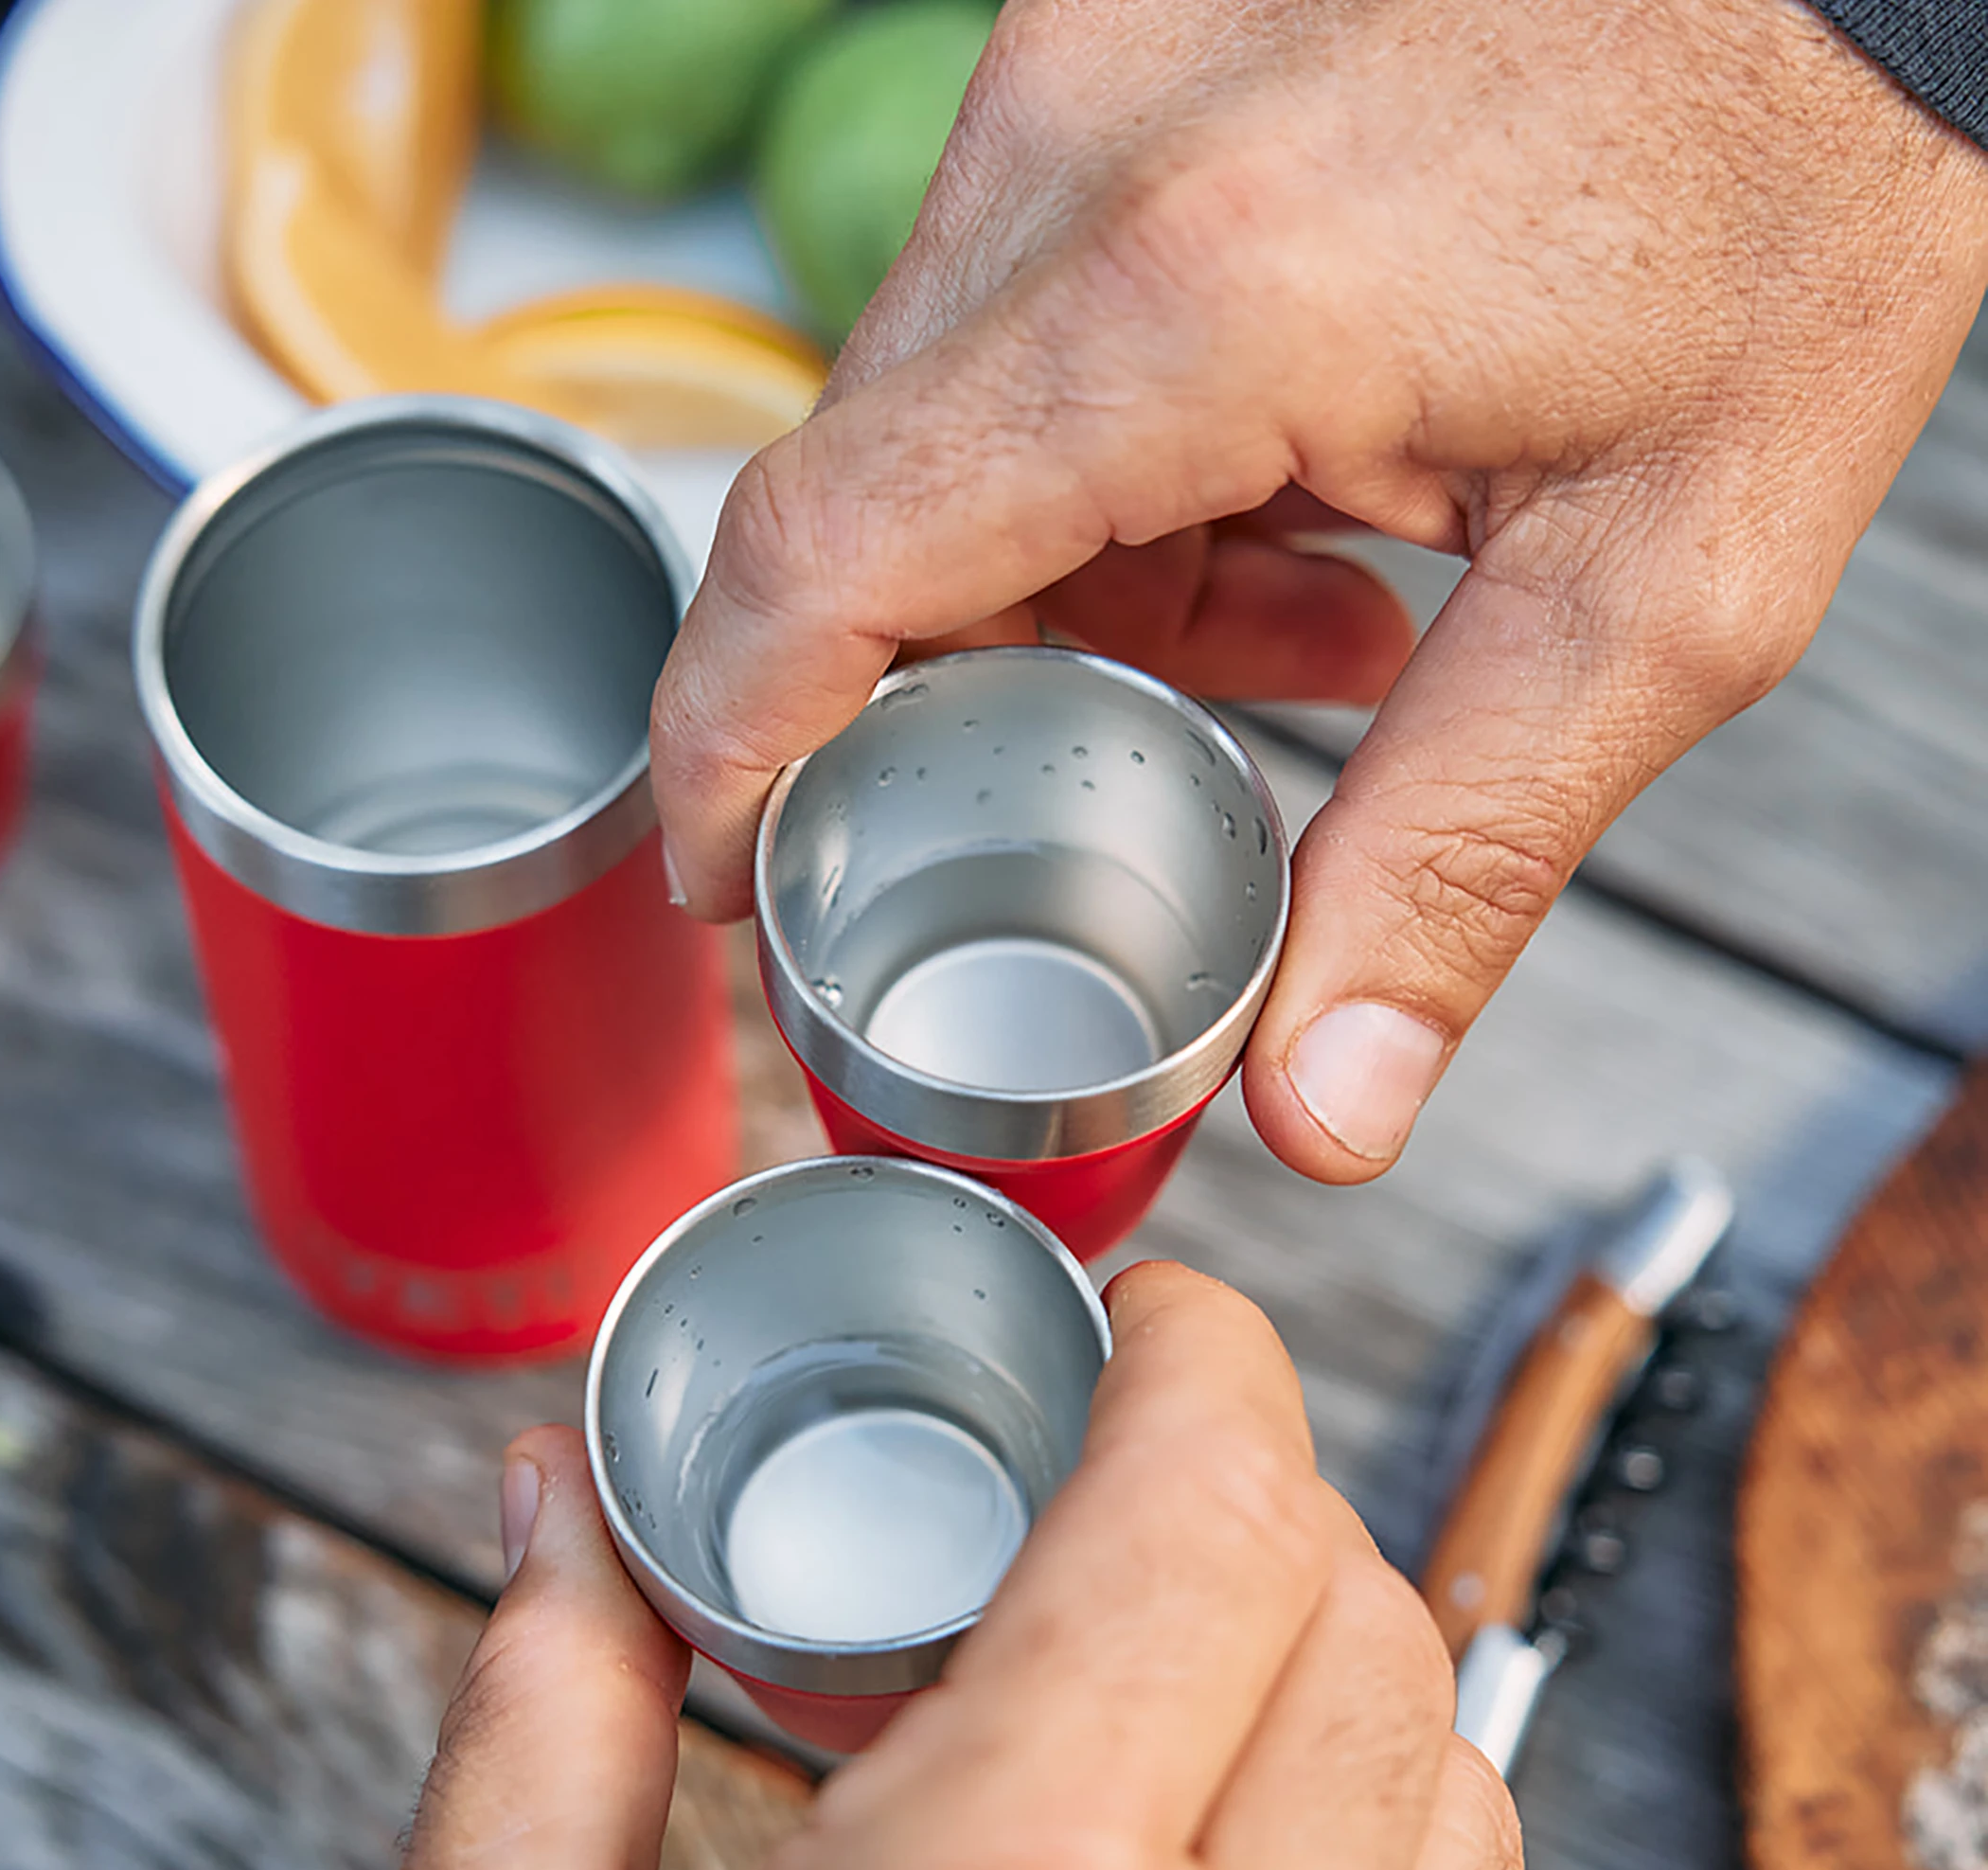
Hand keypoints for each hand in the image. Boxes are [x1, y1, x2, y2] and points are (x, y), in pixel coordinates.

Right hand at [338, 1264, 1521, 1869]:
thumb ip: (543, 1705)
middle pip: (1367, 1606)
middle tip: (1097, 1468)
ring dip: (1319, 1641)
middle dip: (1246, 1482)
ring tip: (1141, 1637)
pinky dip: (1361, 1813)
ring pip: (1446, 1762)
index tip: (1139, 1315)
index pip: (1223, 1508)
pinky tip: (1190, 1834)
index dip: (1201, 1355)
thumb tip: (555, 1502)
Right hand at [650, 0, 1987, 1180]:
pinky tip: (1286, 478)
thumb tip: (1322, 1110)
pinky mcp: (1109, 38)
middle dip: (960, 677)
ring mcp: (1083, 65)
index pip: (832, 553)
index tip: (721, 870)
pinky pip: (1008, 300)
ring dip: (1061, 559)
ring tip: (1294, 603)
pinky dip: (1101, 439)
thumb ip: (1459, 859)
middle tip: (1124, 759)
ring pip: (935, 409)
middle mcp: (1091, 148)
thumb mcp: (1666, 582)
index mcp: (1207, 300)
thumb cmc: (1799, 187)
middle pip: (871, 502)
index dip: (729, 742)